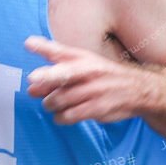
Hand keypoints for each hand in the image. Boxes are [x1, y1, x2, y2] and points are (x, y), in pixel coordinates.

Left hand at [24, 36, 147, 124]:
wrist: (137, 89)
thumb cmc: (102, 73)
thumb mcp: (83, 59)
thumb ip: (56, 56)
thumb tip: (28, 53)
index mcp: (83, 57)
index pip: (60, 51)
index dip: (43, 48)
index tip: (28, 47)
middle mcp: (89, 71)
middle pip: (61, 75)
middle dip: (43, 82)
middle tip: (33, 88)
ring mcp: (94, 90)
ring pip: (61, 99)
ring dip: (49, 104)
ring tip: (50, 103)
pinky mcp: (98, 108)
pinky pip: (71, 115)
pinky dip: (60, 117)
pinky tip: (60, 115)